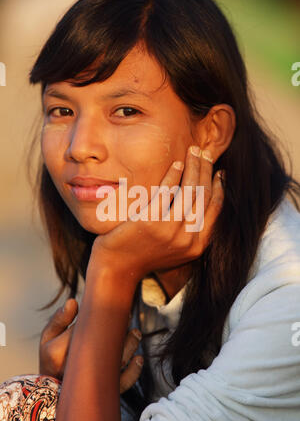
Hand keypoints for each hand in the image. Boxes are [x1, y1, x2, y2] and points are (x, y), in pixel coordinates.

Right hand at [40, 299, 142, 391]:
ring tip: (135, 333)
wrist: (51, 390)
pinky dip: (133, 372)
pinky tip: (138, 358)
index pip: (82, 331)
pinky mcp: (101, 390)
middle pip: (102, 348)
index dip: (101, 317)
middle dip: (119, 331)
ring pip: (115, 364)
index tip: (112, 307)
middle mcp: (73, 369)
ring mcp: (88, 382)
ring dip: (130, 346)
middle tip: (127, 317)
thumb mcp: (48, 337)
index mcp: (57, 353)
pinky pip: (121, 384)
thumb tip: (73, 301)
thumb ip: (59, 319)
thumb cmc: (51, 357)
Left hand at [89, 147, 223, 282]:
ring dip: (194, 166)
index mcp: (197, 246)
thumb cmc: (144, 255)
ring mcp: (170, 231)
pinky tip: (176, 163)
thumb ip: (190, 231)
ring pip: (189, 190)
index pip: (215, 209)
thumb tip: (200, 201)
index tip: (218, 172)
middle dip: (207, 170)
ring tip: (193, 151)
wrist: (117, 269)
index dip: (219, 187)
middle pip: (204, 196)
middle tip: (205, 153)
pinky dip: (174, 174)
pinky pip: (167, 191)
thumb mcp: (175, 249)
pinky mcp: (151, 221)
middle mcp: (188, 239)